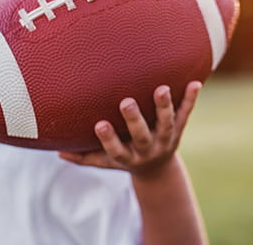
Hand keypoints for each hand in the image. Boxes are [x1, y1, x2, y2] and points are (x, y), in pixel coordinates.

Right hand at [59, 81, 201, 176]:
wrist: (157, 170)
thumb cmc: (124, 157)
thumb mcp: (105, 161)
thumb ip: (83, 157)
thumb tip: (56, 151)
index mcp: (128, 157)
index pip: (116, 151)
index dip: (109, 140)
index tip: (99, 124)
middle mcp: (148, 149)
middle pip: (142, 136)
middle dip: (134, 120)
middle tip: (127, 102)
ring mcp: (165, 139)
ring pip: (167, 124)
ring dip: (164, 107)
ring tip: (163, 88)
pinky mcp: (179, 128)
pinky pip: (186, 113)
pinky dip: (190, 99)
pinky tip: (196, 82)